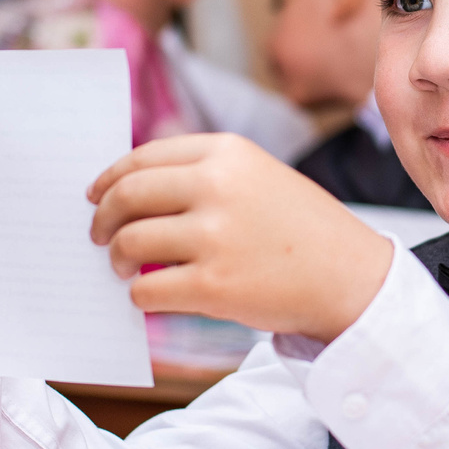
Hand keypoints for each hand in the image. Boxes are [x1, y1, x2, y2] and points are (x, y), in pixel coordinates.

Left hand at [88, 134, 392, 342]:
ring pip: (129, 242)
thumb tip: (131, 188)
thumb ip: (205, 172)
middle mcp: (218, 187)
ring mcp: (215, 237)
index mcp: (228, 153)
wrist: (352, 278)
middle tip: (100, 235)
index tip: (96, 195)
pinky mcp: (213, 286)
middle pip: (128, 195)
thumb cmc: (302, 229)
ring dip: (116, 258)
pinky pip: (146, 289)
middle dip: (104, 218)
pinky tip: (149, 295)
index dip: (110, 178)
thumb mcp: (260, 176)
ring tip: (122, 268)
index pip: (144, 157)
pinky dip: (138, 295)